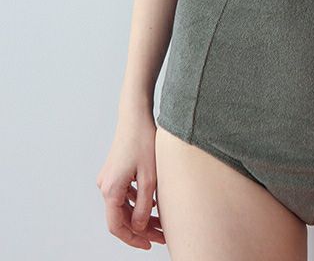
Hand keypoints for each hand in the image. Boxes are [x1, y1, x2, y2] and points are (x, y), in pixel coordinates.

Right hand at [96, 111, 166, 249]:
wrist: (135, 115)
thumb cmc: (143, 141)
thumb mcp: (150, 178)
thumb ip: (144, 206)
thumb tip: (140, 227)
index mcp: (111, 190)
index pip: (118, 226)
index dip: (133, 239)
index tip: (149, 244)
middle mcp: (105, 186)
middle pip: (122, 217)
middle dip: (142, 228)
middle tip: (162, 235)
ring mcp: (109, 178)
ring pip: (124, 206)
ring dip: (141, 216)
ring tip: (161, 222)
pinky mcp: (115, 171)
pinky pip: (124, 194)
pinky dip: (138, 202)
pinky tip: (153, 203)